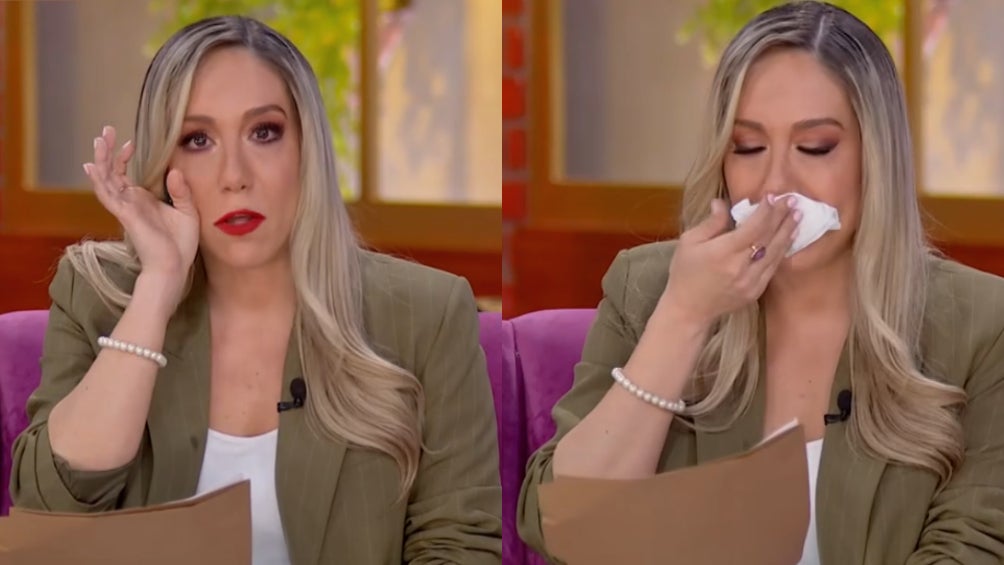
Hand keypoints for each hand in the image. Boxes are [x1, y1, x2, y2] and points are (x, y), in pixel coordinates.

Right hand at [84, 126, 199, 306]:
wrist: (174, 266)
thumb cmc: (180, 244)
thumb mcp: (188, 212)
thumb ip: (181, 191)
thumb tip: (174, 170)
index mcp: (143, 200)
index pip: (126, 174)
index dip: (124, 157)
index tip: (129, 142)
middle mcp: (131, 202)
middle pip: (112, 172)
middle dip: (107, 152)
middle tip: (105, 130)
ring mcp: (126, 208)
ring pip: (107, 180)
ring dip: (101, 160)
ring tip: (98, 140)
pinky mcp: (126, 215)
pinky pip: (108, 195)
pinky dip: (100, 181)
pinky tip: (93, 167)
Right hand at [660, 194, 800, 326]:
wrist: (688, 310)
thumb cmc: (684, 273)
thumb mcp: (688, 242)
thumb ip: (711, 223)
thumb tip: (722, 203)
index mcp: (723, 252)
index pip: (753, 227)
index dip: (765, 211)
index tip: (771, 196)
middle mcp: (740, 266)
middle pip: (768, 237)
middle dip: (781, 217)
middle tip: (792, 201)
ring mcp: (750, 281)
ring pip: (775, 253)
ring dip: (788, 233)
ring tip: (798, 216)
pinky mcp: (755, 292)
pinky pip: (773, 268)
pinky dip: (782, 251)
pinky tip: (788, 240)